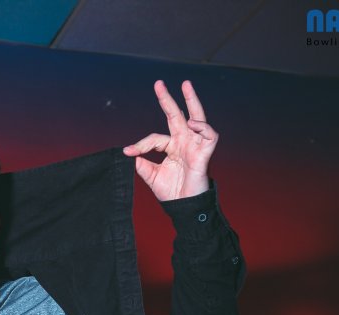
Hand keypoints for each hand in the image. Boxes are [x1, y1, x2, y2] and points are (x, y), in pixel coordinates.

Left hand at [123, 80, 217, 200]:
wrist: (183, 207)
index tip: (128, 151)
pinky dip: (203, 126)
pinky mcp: (205, 153)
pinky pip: (209, 134)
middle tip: (158, 83)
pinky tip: (192, 123)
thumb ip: (142, 164)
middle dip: (168, 99)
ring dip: (192, 100)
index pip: (154, 138)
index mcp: (171, 148)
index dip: (140, 144)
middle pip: (177, 115)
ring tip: (185, 85)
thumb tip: (130, 153)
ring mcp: (195, 145)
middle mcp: (183, 142)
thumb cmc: (172, 193)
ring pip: (197, 117)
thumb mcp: (151, 176)